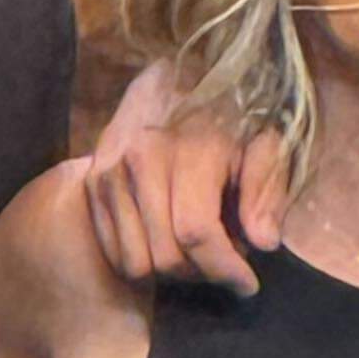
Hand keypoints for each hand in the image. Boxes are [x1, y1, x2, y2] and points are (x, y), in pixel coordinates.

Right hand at [83, 58, 290, 293]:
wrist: (177, 72)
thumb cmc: (233, 113)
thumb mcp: (265, 143)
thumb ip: (265, 192)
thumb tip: (264, 244)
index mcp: (187, 148)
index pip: (196, 234)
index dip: (225, 271)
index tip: (248, 285)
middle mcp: (139, 160)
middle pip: (166, 256)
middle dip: (203, 274)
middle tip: (227, 264)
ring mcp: (108, 173)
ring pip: (136, 262)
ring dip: (173, 272)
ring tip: (199, 251)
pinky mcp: (92, 183)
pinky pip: (113, 251)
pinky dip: (143, 260)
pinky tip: (169, 242)